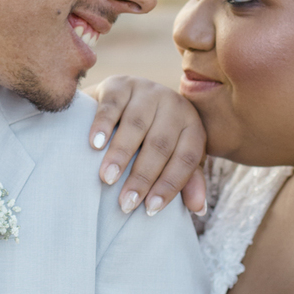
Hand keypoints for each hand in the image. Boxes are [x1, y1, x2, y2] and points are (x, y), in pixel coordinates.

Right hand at [84, 75, 206, 216]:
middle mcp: (174, 104)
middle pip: (161, 144)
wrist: (124, 99)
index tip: (150, 210)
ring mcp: (147, 90)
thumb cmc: (152, 137)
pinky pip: (112, 105)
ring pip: (137, 124)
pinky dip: (102, 126)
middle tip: (126, 203)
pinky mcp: (120, 83)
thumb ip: (187, 181)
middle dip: (142, 177)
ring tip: (107, 179)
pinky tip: (94, 146)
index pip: (186, 158)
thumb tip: (199, 209)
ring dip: (121, 155)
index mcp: (192, 125)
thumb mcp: (174, 157)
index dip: (169, 185)